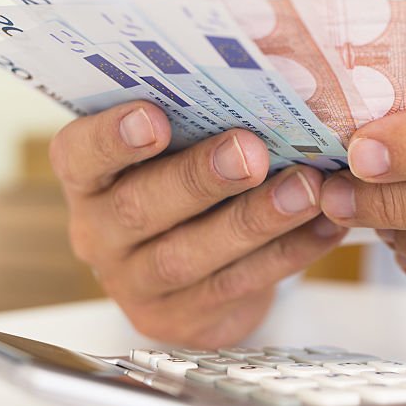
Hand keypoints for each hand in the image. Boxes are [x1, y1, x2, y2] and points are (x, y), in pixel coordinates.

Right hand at [50, 101, 346, 345]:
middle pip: (139, 207)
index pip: (81, 154)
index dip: (113, 138)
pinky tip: (324, 224)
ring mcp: (136, 283)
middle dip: (199, 178)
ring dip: (252, 220)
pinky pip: (236, 285)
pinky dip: (287, 253)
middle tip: (250, 153)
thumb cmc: (184, 185)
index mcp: (89, 179)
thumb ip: (196, 124)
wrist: (190, 273)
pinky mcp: (181, 319)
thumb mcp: (176, 151)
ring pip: (188, 254)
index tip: (154, 118)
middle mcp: (100, 233)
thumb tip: (261, 86)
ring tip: (303, 190)